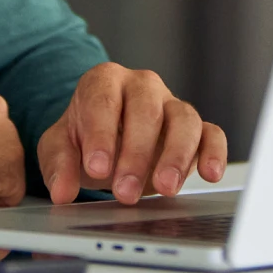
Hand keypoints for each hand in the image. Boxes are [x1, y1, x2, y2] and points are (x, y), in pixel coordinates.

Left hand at [38, 63, 227, 204]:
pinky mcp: (196, 128)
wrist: (108, 143)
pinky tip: (209, 174)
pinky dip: (214, 152)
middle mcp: (142, 86)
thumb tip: (62, 191)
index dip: (100, 133)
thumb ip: (58, 165)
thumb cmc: (85, 139)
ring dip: (175, 155)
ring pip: (184, 119)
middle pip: (146, 110)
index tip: (97, 167)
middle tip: (125, 190)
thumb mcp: (60, 148)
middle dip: (136, 153)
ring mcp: (172, 105)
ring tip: (164, 188)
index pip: (103, 100)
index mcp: (104, 81)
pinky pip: (212, 133)